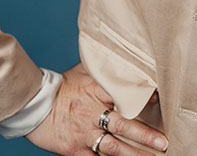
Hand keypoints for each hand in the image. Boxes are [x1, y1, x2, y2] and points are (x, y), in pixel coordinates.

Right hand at [25, 62, 167, 154]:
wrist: (34, 105)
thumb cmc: (62, 86)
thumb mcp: (84, 70)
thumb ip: (104, 65)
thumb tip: (125, 51)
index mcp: (96, 91)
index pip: (124, 94)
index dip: (143, 97)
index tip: (159, 100)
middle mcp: (92, 113)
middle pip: (122, 125)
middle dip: (144, 135)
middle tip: (162, 142)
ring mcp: (84, 133)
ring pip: (112, 147)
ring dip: (133, 154)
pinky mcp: (75, 149)